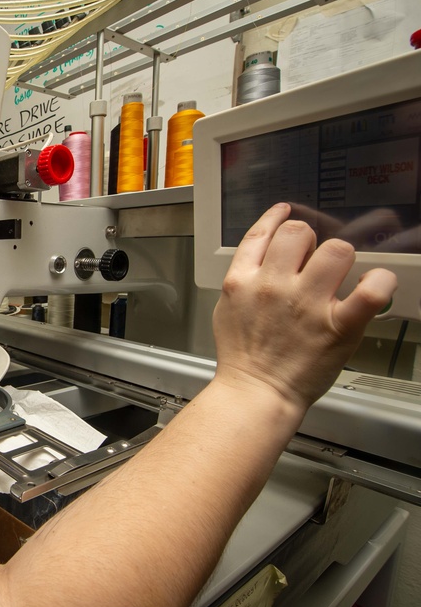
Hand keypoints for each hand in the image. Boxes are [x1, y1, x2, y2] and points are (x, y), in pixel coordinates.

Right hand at [212, 203, 396, 412]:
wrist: (255, 393)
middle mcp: (274, 286)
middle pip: (299, 233)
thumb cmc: (242, 357)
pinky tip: (375, 281)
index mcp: (243, 281)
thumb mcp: (227, 309)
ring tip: (339, 274)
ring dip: (341, 257)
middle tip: (313, 258)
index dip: (278, 217)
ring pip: (337, 249)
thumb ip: (243, 280)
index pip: (262, 233)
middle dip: (309, 240)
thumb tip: (260, 261)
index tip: (287, 213)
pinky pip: (371, 290)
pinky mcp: (338, 326)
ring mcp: (307, 304)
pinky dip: (380, 281)